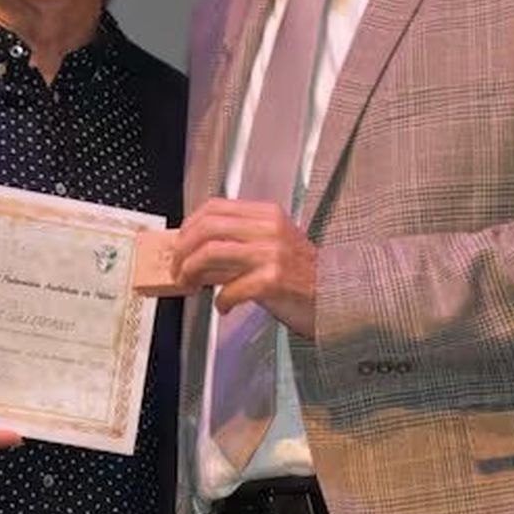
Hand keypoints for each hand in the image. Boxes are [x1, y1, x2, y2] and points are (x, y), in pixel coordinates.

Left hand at [173, 198, 318, 335]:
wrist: (336, 296)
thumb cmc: (302, 275)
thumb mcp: (271, 248)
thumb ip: (237, 246)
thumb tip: (195, 253)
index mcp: (267, 215)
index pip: (215, 207)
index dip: (189, 225)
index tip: (179, 243)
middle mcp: (269, 229)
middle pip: (208, 227)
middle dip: (183, 249)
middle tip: (177, 268)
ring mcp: (272, 254)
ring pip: (211, 252)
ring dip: (191, 271)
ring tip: (190, 285)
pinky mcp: (273, 281)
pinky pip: (230, 288)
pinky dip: (220, 300)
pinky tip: (223, 306)